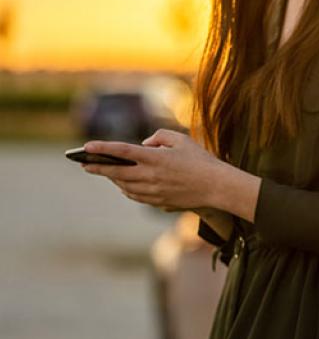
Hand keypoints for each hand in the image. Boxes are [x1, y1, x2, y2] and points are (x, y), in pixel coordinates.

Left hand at [82, 129, 222, 212]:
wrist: (216, 187)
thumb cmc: (201, 160)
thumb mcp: (182, 139)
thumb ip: (159, 136)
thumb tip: (144, 144)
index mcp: (156, 158)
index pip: (122, 152)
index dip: (102, 148)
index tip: (86, 146)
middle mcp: (151, 176)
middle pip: (117, 173)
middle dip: (97, 168)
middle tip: (84, 164)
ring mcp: (154, 191)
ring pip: (124, 186)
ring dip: (112, 179)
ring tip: (103, 172)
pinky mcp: (159, 202)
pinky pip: (135, 196)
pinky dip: (126, 189)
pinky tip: (123, 184)